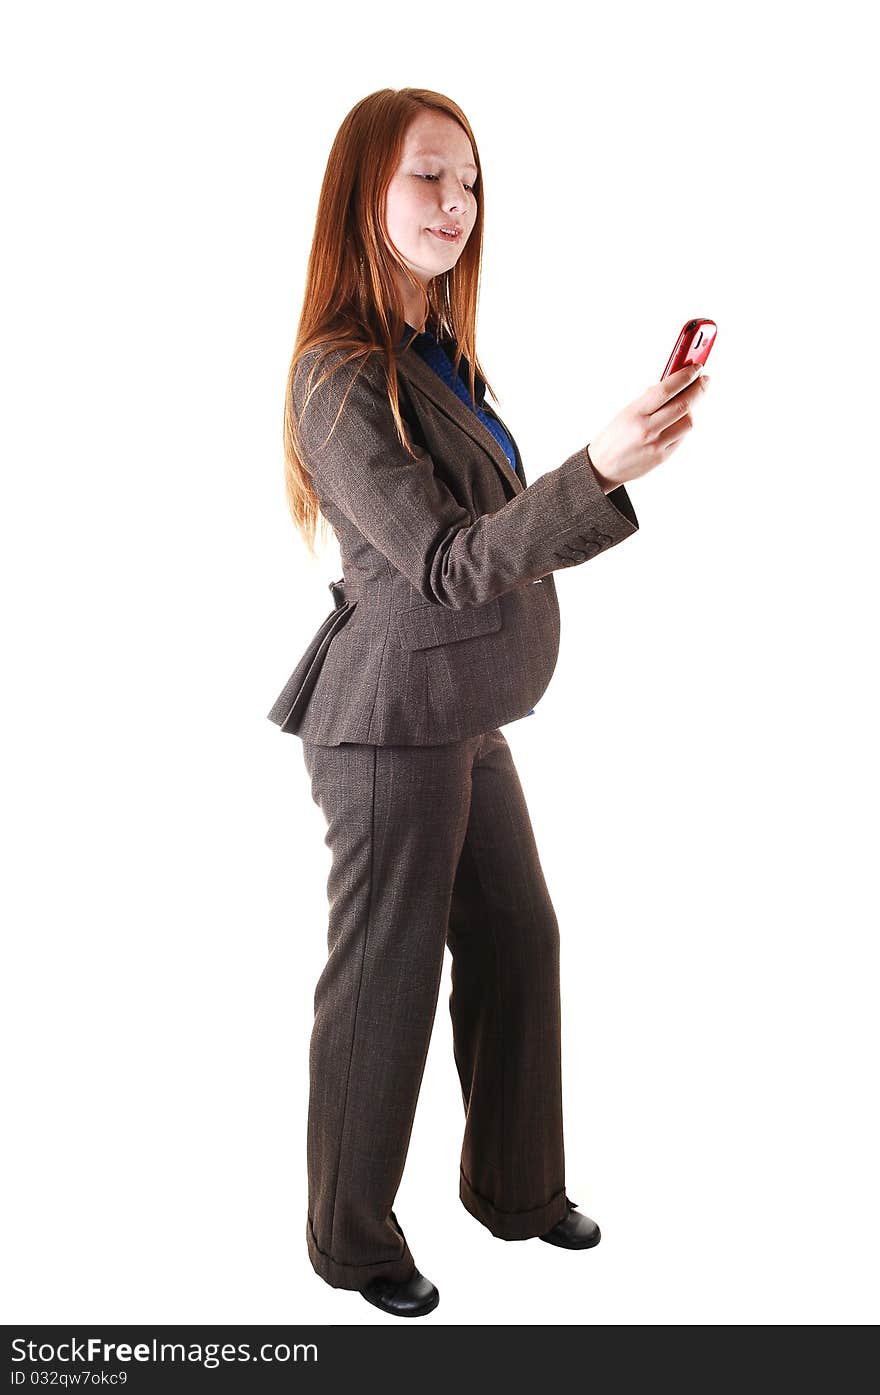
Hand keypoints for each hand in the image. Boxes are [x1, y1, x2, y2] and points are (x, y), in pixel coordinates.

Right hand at [587, 362, 710, 489]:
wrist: (602, 467)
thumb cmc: (614, 436)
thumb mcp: (627, 412)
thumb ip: (649, 400)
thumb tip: (674, 384)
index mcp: (635, 413)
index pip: (666, 389)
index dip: (685, 376)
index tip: (696, 368)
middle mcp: (647, 429)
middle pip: (683, 405)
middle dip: (699, 389)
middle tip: (705, 380)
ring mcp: (656, 445)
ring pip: (688, 422)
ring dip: (691, 410)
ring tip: (686, 404)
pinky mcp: (662, 457)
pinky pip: (681, 437)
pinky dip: (683, 426)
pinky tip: (677, 421)